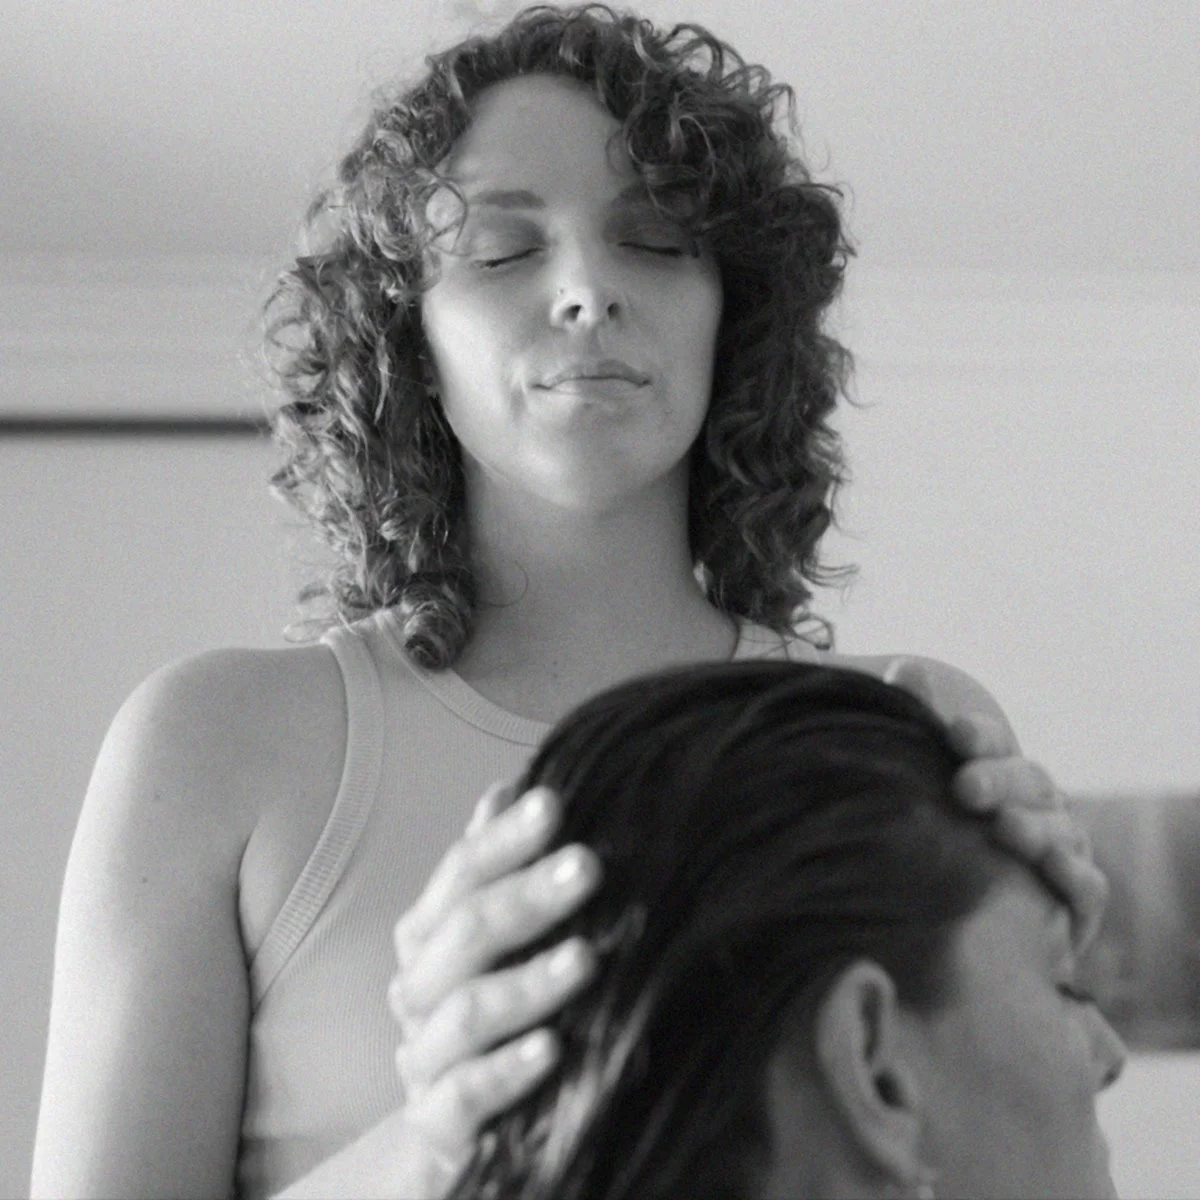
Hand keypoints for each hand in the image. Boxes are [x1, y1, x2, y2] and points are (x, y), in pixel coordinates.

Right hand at [386, 780, 601, 1180]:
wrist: (451, 1127)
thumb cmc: (488, 1009)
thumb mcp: (494, 937)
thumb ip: (497, 867)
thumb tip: (508, 788)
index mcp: (429, 932)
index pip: (462, 871)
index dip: (504, 838)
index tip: (554, 803)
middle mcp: (418, 987)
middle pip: (464, 932)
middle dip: (526, 896)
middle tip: (588, 867)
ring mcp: (424, 1055)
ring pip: (466, 1011)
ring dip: (527, 983)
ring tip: (586, 958)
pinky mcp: (437, 1122)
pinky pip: (464, 1095)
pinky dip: (506, 1071)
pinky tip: (554, 1048)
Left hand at [885, 659, 1108, 953]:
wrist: (966, 925)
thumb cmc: (945, 839)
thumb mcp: (923, 784)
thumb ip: (915, 726)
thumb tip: (901, 668)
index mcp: (998, 771)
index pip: (993, 744)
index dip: (979, 736)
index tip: (955, 733)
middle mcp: (1036, 804)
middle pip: (1027, 781)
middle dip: (999, 780)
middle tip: (965, 786)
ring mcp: (1062, 850)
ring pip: (1059, 830)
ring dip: (1034, 827)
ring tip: (1005, 827)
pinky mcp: (1076, 901)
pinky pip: (1086, 887)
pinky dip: (1074, 876)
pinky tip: (1053, 869)